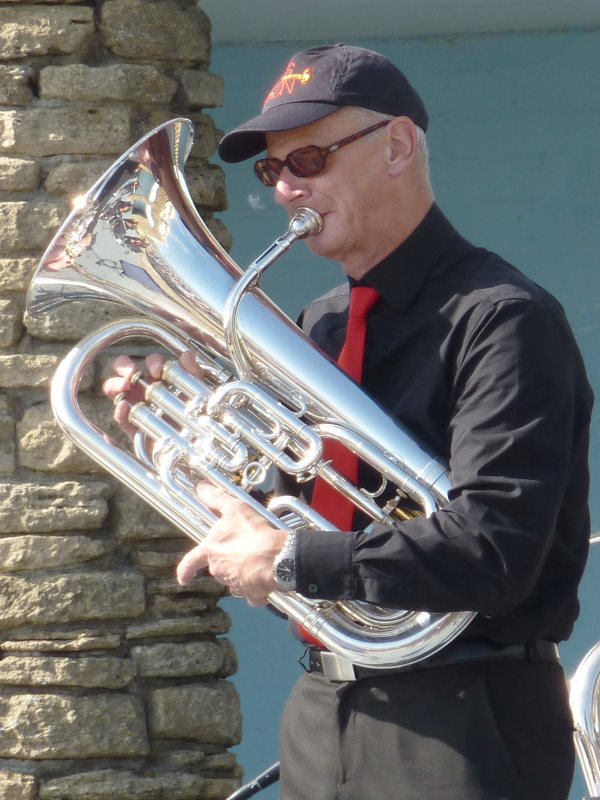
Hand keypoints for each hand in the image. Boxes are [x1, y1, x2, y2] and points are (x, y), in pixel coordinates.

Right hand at [101, 350, 199, 439]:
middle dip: (124, 365)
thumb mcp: (198, 392)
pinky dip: (119, 410)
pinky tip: (124, 407)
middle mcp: (144, 389)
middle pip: (125, 370)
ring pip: (114, 389)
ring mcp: (135, 405)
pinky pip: (120, 417)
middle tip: (131, 372)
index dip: (152, 362)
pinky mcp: (132, 426)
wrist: (195, 446)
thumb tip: (187, 353)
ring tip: (124, 387)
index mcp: (161, 378)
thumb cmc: (195, 415)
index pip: (150, 363)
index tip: (157, 371)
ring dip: (115, 384)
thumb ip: (193, 373)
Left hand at [177, 481, 287, 606]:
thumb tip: (201, 487)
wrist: (276, 557)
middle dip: (228, 561)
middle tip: (245, 549)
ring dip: (244, 572)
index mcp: (210, 552)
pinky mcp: (251, 593)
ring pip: (236, 578)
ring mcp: (234, 584)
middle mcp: (218, 570)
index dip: (185, 570)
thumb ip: (216, 498)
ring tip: (259, 559)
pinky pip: (252, 593)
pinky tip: (265, 579)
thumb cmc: (252, 532)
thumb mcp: (234, 508)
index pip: (190, 563)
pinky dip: (257, 588)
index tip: (183, 579)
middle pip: (218, 567)